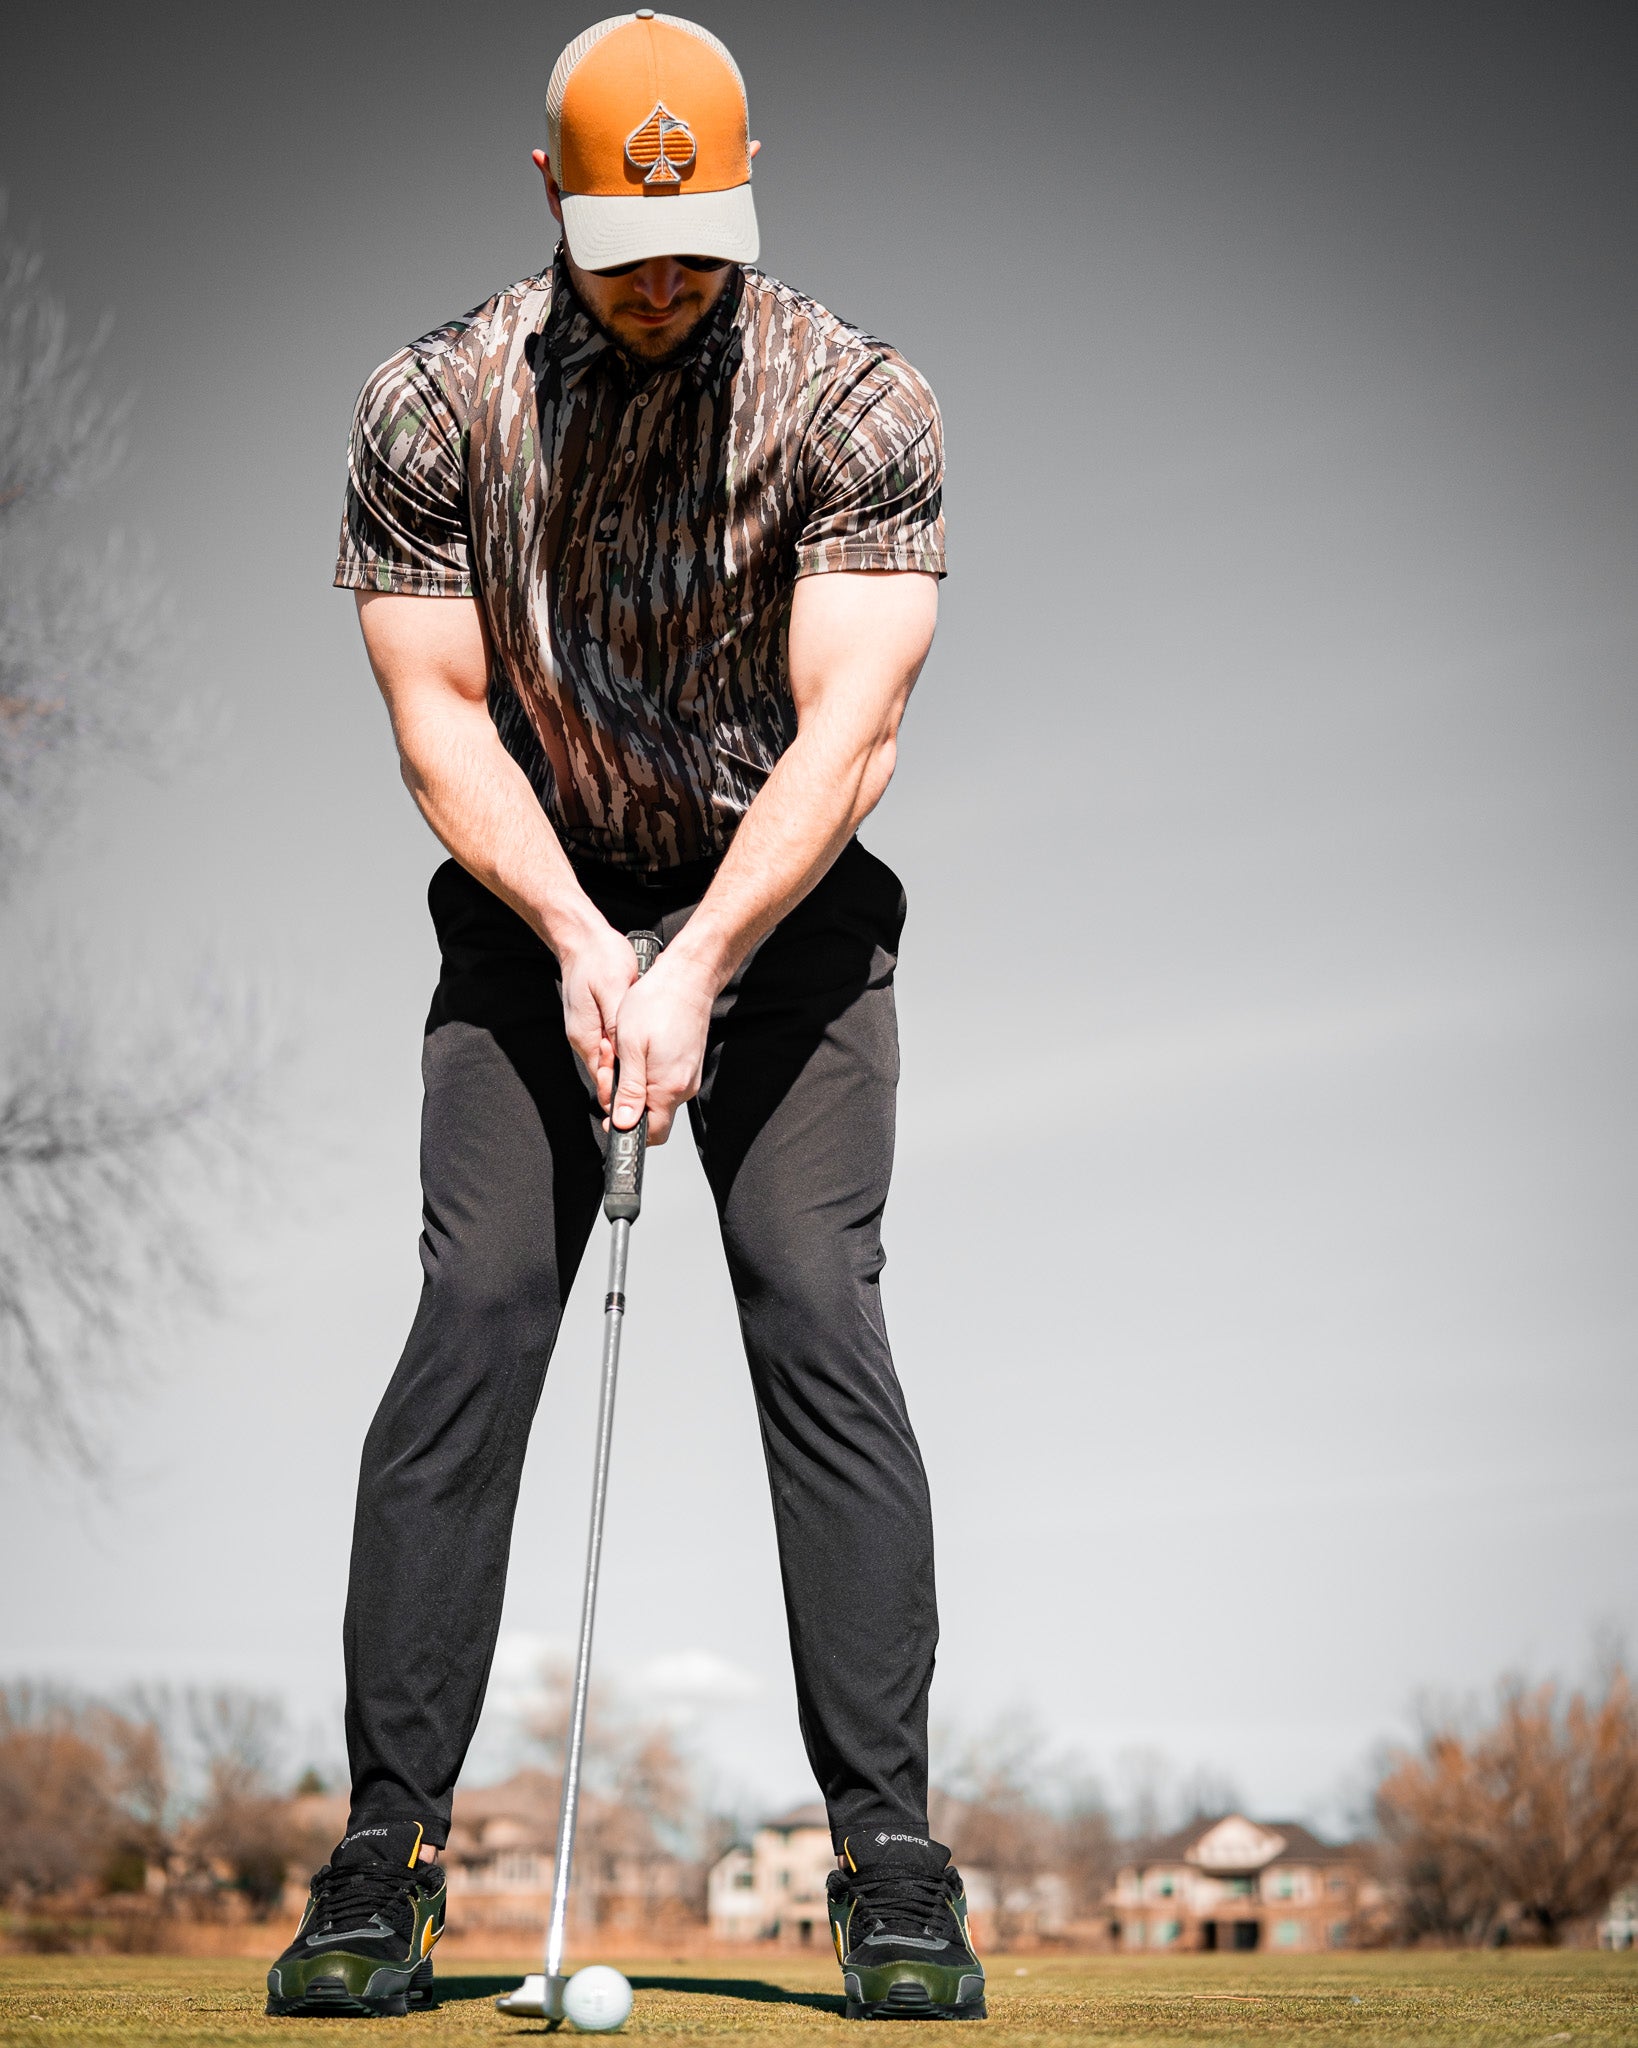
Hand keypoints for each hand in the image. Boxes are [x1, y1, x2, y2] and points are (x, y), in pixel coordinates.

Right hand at [557, 918, 643, 1109]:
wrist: (584, 938)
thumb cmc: (599, 959)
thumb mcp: (613, 990)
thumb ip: (616, 1024)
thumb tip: (623, 1054)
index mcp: (586, 1036)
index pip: (605, 1079)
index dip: (625, 1094)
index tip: (644, 1103)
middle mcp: (586, 1039)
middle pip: (611, 1076)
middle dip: (632, 1083)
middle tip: (658, 1089)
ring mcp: (591, 1032)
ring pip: (616, 1063)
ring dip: (633, 1068)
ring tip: (657, 1072)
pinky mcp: (599, 1024)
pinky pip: (616, 1047)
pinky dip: (631, 1052)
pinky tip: (647, 1049)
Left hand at [607, 953, 714, 1144]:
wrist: (686, 979)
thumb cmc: (655, 1005)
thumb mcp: (630, 1048)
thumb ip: (628, 1090)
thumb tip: (624, 1124)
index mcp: (668, 1087)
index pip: (651, 1132)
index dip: (627, 1128)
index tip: (608, 1116)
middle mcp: (683, 1087)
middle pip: (652, 1116)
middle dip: (625, 1103)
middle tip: (608, 1072)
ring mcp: (688, 1077)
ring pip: (655, 1098)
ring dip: (633, 1085)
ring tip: (620, 1055)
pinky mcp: (687, 1065)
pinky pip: (663, 1082)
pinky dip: (644, 1074)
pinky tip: (635, 1052)